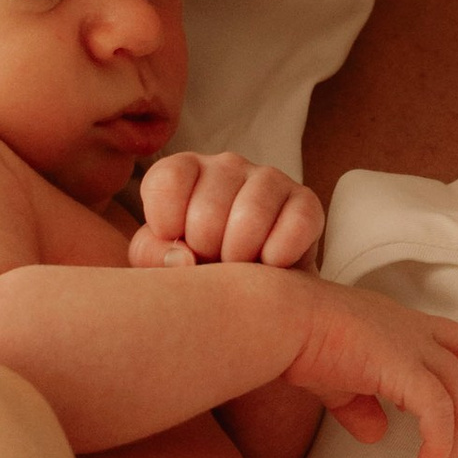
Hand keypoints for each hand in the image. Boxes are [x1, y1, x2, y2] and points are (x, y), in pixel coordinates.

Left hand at [131, 152, 323, 268]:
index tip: (177, 245)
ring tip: (240, 266)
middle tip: (213, 260)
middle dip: (207, 252)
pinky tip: (271, 264)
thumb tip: (185, 258)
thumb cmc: (197, 268)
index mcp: (184, 171)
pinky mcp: (305, 201)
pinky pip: (296, 225)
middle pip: (207, 211)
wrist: (251, 292)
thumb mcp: (159, 263)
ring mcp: (269, 178)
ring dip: (241, 257)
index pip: (166, 182)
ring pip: (250, 217)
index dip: (166, 225)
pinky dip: (280, 256)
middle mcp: (226, 165)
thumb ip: (152, 255)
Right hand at [285, 282, 457, 457]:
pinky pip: (438, 408)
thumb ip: (360, 406)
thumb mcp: (336, 379)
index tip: (453, 414)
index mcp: (399, 324)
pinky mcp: (401, 364)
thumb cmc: (295, 338)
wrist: (279, 319)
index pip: (455, 343)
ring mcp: (410, 343)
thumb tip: (376, 432)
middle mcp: (412, 328)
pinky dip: (441, 439)